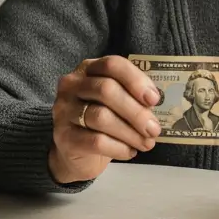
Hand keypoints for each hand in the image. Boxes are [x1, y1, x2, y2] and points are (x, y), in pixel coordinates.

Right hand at [49, 55, 163, 183]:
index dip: (136, 80)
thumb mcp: (118, 103)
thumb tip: (154, 105)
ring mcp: (64, 110)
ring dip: (130, 133)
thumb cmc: (103, 122)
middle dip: (136, 111)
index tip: (154, 99)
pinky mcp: (63, 137)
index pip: (112, 65)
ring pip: (101, 117)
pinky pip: (95, 141)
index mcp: (89, 69)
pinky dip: (119, 148)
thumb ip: (134, 98)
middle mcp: (72, 85)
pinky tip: (130, 152)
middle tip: (154, 129)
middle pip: (106, 90)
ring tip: (146, 143)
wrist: (77, 153)